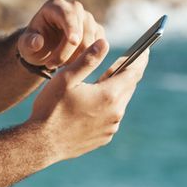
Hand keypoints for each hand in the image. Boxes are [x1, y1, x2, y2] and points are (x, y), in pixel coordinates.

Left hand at [17, 0, 104, 71]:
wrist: (44, 48)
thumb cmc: (34, 44)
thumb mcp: (25, 45)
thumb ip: (28, 43)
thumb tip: (37, 42)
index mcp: (56, 6)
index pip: (68, 15)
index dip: (72, 28)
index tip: (73, 42)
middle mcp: (75, 8)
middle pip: (81, 30)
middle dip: (68, 52)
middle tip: (50, 65)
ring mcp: (88, 19)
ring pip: (91, 41)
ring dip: (75, 58)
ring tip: (57, 64)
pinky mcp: (97, 31)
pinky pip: (98, 48)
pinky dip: (85, 59)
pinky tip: (70, 63)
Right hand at [28, 38, 148, 162]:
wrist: (41, 144)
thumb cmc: (51, 108)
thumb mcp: (66, 78)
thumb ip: (88, 59)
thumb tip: (104, 42)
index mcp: (109, 95)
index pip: (133, 72)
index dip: (141, 58)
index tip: (146, 48)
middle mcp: (115, 112)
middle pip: (128, 87)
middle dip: (126, 73)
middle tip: (121, 61)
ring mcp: (111, 127)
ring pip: (120, 102)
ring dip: (114, 91)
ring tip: (101, 83)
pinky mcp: (104, 137)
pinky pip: (111, 117)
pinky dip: (107, 107)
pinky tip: (93, 104)